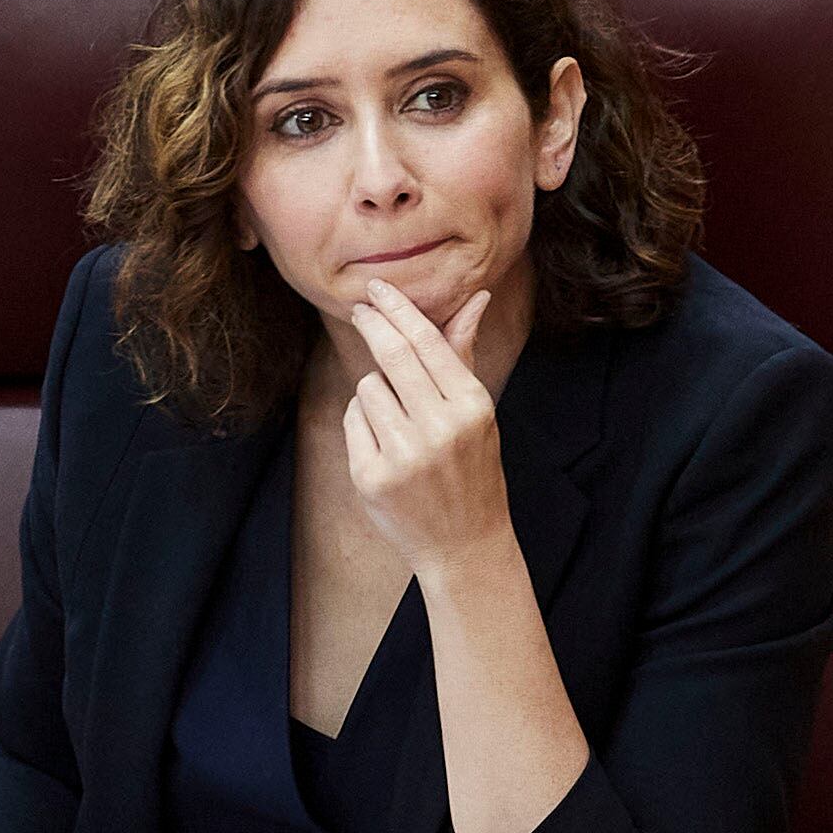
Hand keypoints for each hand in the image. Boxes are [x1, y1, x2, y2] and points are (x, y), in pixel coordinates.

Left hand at [343, 279, 509, 574]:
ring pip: (368, 387)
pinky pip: (353, 420)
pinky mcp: (371, 477)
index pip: (428, 343)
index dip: (398, 310)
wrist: (463, 543)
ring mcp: (403, 456)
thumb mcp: (478, 412)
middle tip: (360, 310)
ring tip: (398, 418)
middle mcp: (440, 429)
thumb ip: (465, 354)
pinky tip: (385, 443)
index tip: (377, 290)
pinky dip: (363, 422)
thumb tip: (476, 296)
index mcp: (472, 407)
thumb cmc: (473, 468)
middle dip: (372, 325)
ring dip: (375, 389)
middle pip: (393, 356)